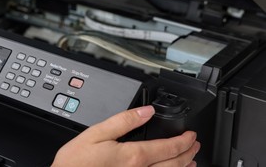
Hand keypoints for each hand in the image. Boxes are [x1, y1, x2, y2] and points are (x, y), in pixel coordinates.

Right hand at [52, 106, 199, 166]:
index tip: (191, 135)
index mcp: (133, 156)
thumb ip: (123, 120)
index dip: (183, 141)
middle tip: (195, 145)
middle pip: (174, 164)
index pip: (167, 148)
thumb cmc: (77, 162)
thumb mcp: (97, 133)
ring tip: (191, 161)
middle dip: (188, 153)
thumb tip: (145, 111)